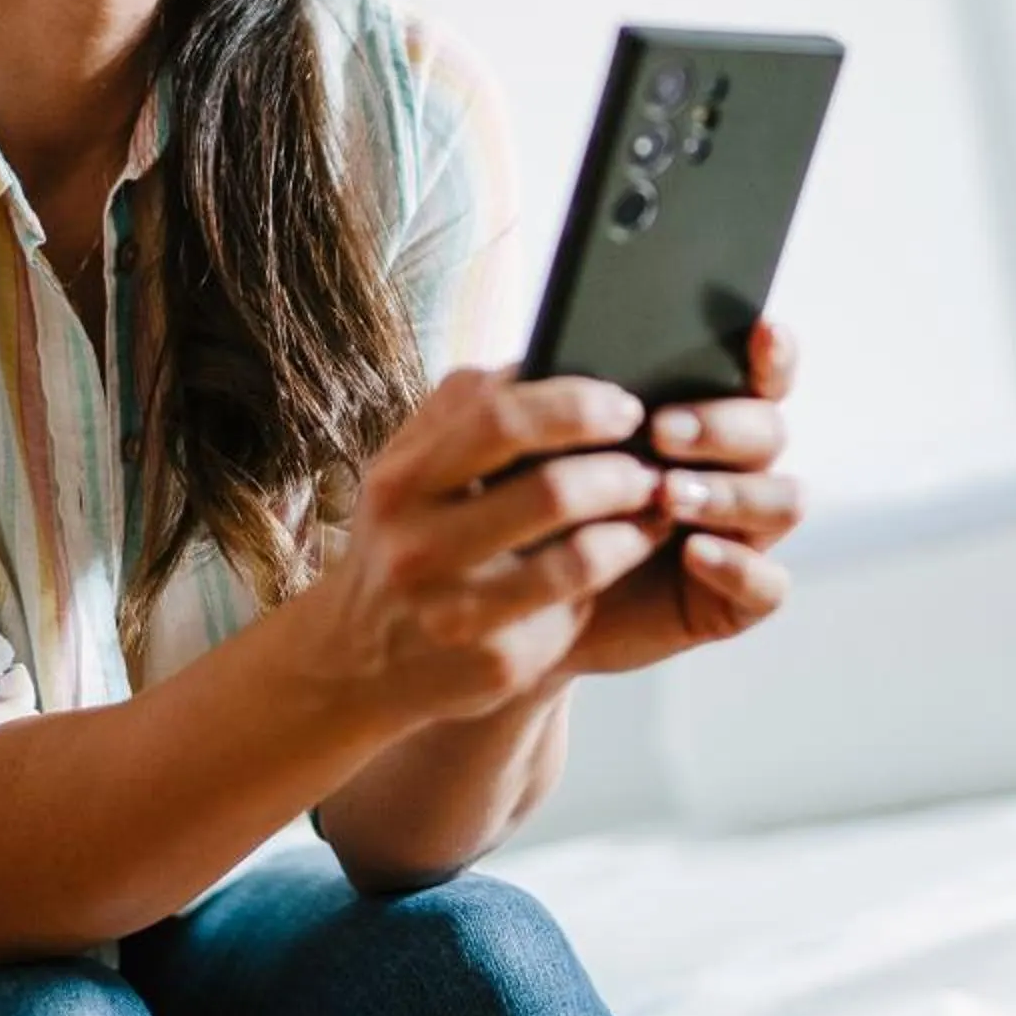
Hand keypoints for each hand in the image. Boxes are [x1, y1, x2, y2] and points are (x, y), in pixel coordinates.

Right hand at [295, 366, 670, 726]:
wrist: (359, 661)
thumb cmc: (406, 539)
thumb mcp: (407, 471)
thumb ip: (462, 410)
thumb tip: (547, 354)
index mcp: (400, 483)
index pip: (498, 420)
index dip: (574, 405)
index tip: (623, 403)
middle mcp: (419, 549)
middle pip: (548, 490)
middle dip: (617, 466)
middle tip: (651, 454)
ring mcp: (458, 611)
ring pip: (577, 555)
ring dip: (633, 516)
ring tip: (655, 494)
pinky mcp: (497, 660)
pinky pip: (581, 603)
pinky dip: (620, 561)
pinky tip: (636, 541)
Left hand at [552, 319, 803, 680]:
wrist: (525, 601)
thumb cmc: (542, 504)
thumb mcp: (545, 444)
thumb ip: (569, 397)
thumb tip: (582, 355)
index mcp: (706, 414)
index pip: (760, 373)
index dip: (772, 353)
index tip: (761, 332)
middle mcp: (736, 468)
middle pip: (770, 431)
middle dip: (721, 425)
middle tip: (660, 431)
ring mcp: (744, 532)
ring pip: (783, 501)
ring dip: (731, 492)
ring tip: (667, 494)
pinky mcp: (735, 597)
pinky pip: (768, 584)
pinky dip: (737, 565)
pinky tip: (694, 552)